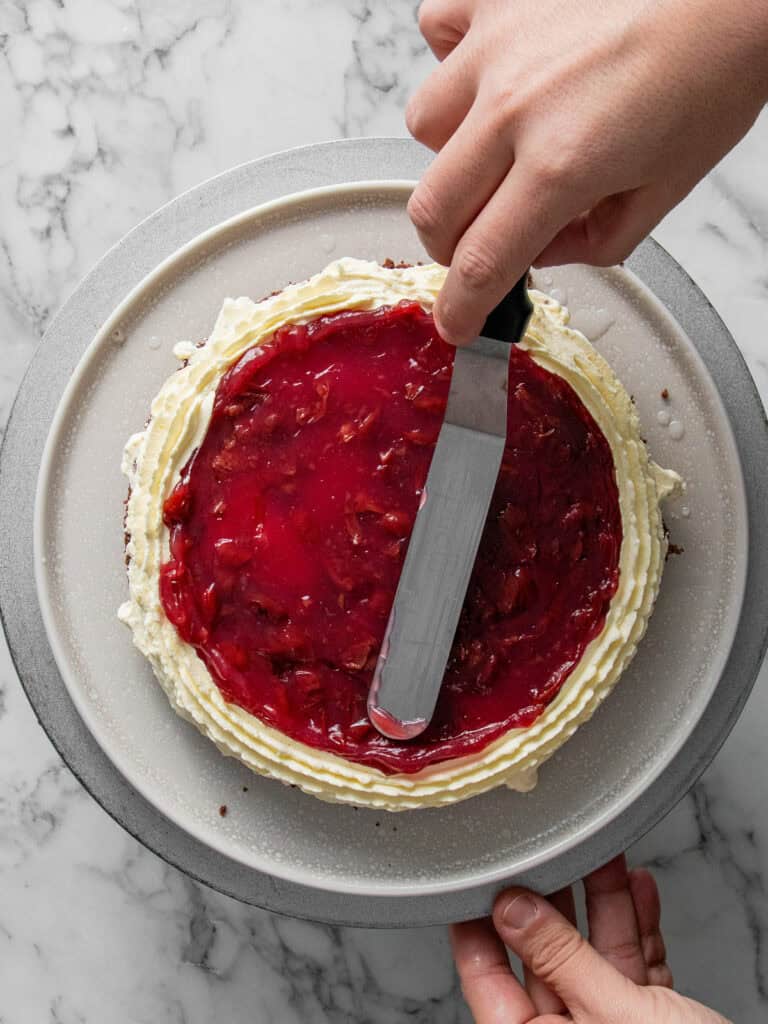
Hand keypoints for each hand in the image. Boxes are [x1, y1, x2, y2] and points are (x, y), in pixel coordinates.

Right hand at [407, 0, 767, 343]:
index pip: (482, 263)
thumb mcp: (666, 188)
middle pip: (433, 209)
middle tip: (478, 242)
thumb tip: (542, 251)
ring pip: (424, 126)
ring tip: (495, 143)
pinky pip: (436, 31)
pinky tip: (492, 70)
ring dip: (450, 153)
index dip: (461, 307)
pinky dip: (452, 58)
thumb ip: (597, 241)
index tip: (456, 323)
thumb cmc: (712, 73)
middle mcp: (516, 109)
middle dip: (448, 245)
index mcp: (562, 166)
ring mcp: (498, 47)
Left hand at [450, 855, 728, 1021]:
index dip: (477, 923)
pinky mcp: (650, 1021)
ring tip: (594, 854)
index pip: (485, 977)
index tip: (478, 879)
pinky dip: (637, 924)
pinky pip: (633, 963)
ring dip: (599, 901)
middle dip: (549, 899)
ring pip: (592, 952)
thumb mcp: (610, 1012)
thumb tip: (513, 910)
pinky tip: (636, 887)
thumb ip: (560, 958)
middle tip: (543, 852)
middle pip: (542, 956)